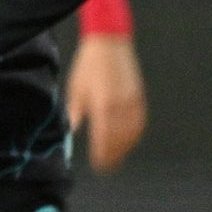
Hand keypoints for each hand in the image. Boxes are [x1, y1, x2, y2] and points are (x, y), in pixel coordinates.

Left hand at [66, 34, 146, 173]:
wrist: (109, 45)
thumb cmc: (88, 65)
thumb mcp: (76, 89)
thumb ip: (74, 113)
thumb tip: (71, 131)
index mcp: (102, 106)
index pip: (103, 139)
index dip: (102, 155)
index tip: (99, 166)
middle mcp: (120, 107)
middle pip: (119, 140)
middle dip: (114, 156)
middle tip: (107, 166)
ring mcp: (132, 103)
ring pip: (132, 133)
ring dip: (125, 148)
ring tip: (117, 157)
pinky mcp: (139, 98)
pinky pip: (140, 122)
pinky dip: (135, 135)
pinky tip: (129, 141)